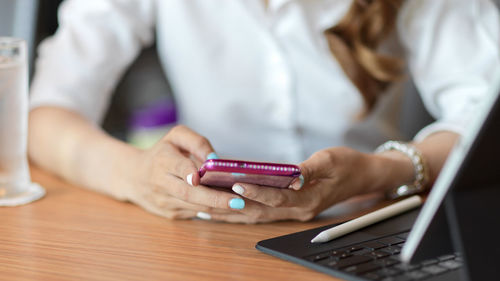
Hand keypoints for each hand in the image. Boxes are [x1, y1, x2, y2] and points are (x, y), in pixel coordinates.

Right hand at [124, 125, 245, 218]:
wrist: (134, 176)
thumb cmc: (162, 152)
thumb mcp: (176, 137)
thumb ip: (197, 142)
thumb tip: (215, 159)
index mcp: (162, 160)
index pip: (176, 166)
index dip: (187, 172)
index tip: (198, 178)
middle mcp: (161, 183)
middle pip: (189, 194)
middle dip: (215, 199)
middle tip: (239, 201)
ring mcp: (164, 201)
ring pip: (194, 207)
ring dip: (218, 208)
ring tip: (241, 206)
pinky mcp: (169, 214)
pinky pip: (194, 214)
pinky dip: (212, 213)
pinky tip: (228, 210)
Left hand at [206, 147, 390, 222]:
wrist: (363, 177)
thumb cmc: (348, 165)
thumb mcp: (332, 159)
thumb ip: (311, 168)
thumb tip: (293, 175)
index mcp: (310, 198)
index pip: (278, 198)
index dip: (256, 192)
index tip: (235, 184)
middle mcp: (300, 210)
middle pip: (261, 211)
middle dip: (234, 205)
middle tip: (210, 196)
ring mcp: (295, 211)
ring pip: (258, 215)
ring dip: (234, 211)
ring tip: (208, 203)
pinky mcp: (291, 207)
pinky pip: (262, 212)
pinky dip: (243, 210)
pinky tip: (224, 206)